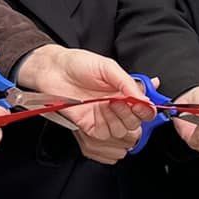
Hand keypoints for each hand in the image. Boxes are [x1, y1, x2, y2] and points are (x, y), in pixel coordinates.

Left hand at [16, 44, 145, 163]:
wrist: (53, 69)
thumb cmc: (78, 63)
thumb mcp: (108, 67)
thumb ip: (128, 83)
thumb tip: (145, 99)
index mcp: (123, 92)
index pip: (143, 109)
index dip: (145, 110)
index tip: (141, 106)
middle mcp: (115, 106)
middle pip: (134, 124)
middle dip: (129, 115)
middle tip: (119, 101)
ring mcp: (102, 117)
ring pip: (119, 132)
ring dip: (116, 119)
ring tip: (106, 103)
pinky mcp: (88, 125)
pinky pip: (102, 135)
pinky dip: (103, 127)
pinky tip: (97, 111)